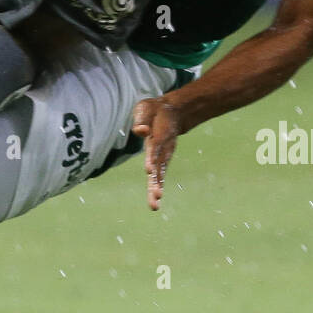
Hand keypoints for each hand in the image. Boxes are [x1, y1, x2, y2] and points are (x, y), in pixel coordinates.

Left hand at [132, 96, 183, 210]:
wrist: (172, 112)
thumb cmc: (153, 110)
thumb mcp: (145, 108)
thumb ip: (141, 119)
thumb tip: (140, 131)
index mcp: (158, 135)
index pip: (155, 148)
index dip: (152, 158)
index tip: (149, 170)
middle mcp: (163, 148)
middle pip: (160, 167)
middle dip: (157, 182)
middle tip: (156, 196)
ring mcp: (164, 155)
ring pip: (160, 174)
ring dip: (157, 188)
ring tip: (155, 204)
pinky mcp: (163, 159)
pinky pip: (160, 174)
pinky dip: (157, 185)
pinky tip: (155, 199)